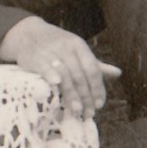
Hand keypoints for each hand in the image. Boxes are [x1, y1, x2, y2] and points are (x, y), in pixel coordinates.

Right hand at [0, 16, 120, 117]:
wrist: (28, 34)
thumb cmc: (57, 46)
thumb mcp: (77, 51)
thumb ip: (95, 65)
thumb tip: (118, 73)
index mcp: (79, 46)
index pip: (92, 69)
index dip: (97, 87)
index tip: (99, 104)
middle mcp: (66, 47)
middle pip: (79, 75)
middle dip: (85, 96)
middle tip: (89, 113)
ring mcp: (50, 51)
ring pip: (64, 74)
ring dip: (71, 93)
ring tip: (77, 110)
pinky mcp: (35, 57)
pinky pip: (44, 66)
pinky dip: (50, 74)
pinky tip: (56, 84)